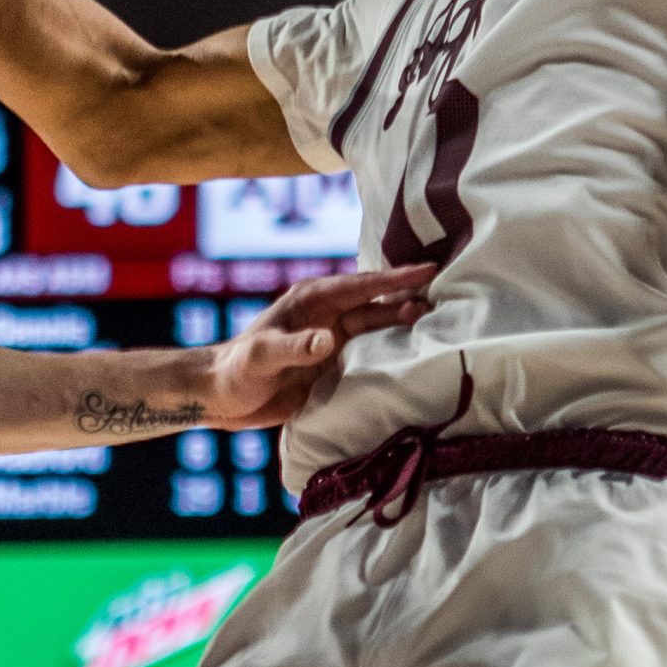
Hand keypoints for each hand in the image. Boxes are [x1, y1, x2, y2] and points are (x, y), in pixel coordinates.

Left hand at [197, 265, 434, 430]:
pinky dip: (391, 351)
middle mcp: (325, 317)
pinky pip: (368, 354)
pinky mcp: (331, 366)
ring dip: (402, 325)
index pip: (360, 286)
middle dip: (408, 298)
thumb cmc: (235, 370)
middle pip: (375, 304)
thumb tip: (327, 340)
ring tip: (437, 324)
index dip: (394, 278)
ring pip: (376, 328)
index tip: (427, 269)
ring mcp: (330, 342)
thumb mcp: (260, 357)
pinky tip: (414, 355)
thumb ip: (292, 347)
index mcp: (310, 302)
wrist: (221, 397)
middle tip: (445, 296)